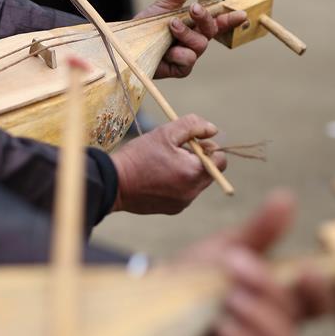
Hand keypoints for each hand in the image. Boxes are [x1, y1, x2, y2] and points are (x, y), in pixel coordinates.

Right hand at [112, 114, 226, 214]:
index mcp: (193, 172)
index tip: (192, 142)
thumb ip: (193, 126)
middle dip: (198, 159)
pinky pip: (184, 193)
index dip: (209, 147)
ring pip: (196, 183)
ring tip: (163, 164)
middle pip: (210, 173)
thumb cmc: (139, 156)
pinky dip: (177, 183)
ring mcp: (183, 203)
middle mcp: (192, 192)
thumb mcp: (165, 133)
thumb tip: (213, 130)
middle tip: (177, 151)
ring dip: (187, 171)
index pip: (220, 160)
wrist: (114, 183)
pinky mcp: (172, 209)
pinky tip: (157, 176)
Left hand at [138, 0, 246, 78]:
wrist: (128, 44)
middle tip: (192, 9)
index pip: (217, 21)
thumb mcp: (164, 5)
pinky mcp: (182, 69)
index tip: (241, 14)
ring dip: (186, 34)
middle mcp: (196, 40)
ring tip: (171, 26)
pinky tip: (166, 51)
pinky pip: (188, 60)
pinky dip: (177, 53)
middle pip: (211, 30)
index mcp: (195, 25)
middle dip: (204, 18)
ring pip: (200, 45)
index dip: (230, 19)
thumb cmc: (147, 26)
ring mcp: (190, 55)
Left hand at [177, 192, 334, 335]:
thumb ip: (261, 229)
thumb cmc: (200, 272)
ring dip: (255, 316)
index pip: (322, 300)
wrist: (157, 297)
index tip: (305, 268)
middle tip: (236, 264)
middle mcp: (280, 326)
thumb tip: (287, 197)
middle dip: (269, 290)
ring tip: (228, 296)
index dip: (322, 289)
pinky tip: (218, 323)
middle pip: (297, 318)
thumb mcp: (230, 246)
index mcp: (285, 296)